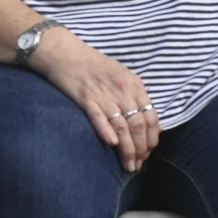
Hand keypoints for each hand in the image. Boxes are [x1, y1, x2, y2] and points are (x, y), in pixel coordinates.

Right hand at [31, 28, 158, 171]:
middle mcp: (122, 89)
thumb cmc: (93, 65)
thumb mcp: (121, 75)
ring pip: (122, 126)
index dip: (152, 139)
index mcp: (134, 84)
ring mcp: (104, 93)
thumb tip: (147, 123)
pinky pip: (98, 117)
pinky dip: (106, 131)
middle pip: (138, 125)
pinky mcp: (85, 97)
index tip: (148, 153)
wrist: (65, 52)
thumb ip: (134, 96)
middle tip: (137, 164)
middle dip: (140, 149)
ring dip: (127, 149)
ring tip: (127, 165)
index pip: (151, 117)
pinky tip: (111, 144)